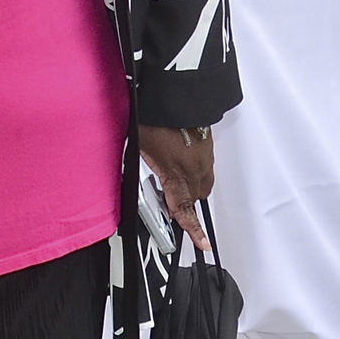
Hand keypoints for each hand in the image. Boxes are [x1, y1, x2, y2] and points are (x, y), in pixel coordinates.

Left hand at [139, 123, 213, 252]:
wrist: (175, 94)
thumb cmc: (154, 116)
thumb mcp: (137, 145)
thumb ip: (140, 164)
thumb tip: (131, 173)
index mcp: (177, 172)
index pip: (185, 208)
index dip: (193, 229)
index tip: (204, 244)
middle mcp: (196, 167)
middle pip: (195, 196)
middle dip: (183, 197)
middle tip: (165, 191)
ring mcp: (205, 156)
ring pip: (202, 181)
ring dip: (189, 181)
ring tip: (170, 168)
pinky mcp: (209, 144)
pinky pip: (205, 164)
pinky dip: (194, 166)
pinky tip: (179, 153)